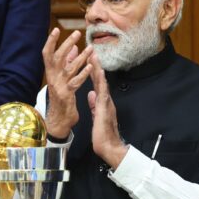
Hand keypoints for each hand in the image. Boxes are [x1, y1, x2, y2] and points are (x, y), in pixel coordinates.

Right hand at [42, 28, 92, 138]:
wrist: (58, 120)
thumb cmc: (62, 97)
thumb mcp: (63, 78)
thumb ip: (68, 62)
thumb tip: (73, 47)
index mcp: (50, 72)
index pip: (47, 54)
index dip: (50, 42)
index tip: (56, 30)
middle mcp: (53, 78)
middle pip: (57, 57)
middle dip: (66, 44)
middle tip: (76, 33)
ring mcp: (59, 86)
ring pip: (69, 68)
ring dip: (81, 58)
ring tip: (91, 49)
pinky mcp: (66, 95)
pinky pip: (76, 82)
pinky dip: (84, 74)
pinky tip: (91, 67)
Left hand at [87, 54, 127, 168]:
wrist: (109, 146)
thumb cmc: (103, 135)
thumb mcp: (96, 116)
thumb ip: (94, 104)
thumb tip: (91, 94)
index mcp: (102, 102)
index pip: (97, 84)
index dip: (93, 72)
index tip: (90, 60)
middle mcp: (105, 100)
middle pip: (100, 80)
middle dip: (96, 66)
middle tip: (92, 51)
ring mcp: (106, 103)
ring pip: (102, 83)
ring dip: (98, 69)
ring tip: (95, 56)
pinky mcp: (105, 108)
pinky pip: (103, 92)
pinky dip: (101, 82)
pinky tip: (100, 73)